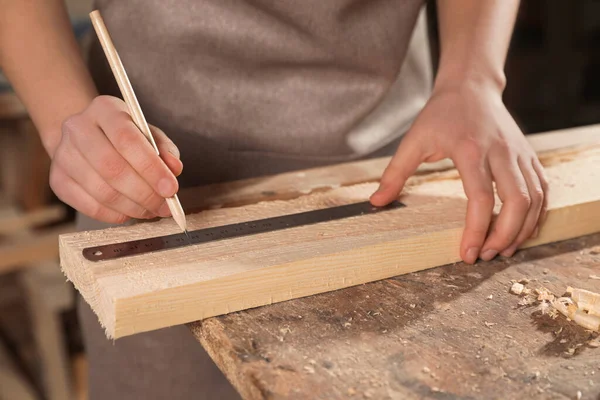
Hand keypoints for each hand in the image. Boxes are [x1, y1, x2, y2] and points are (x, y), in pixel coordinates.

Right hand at [49, 96, 182, 223]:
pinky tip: (130, 212)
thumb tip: (174, 169)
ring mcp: (63, 154)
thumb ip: (165, 150)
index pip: (127, 140)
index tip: (171, 189)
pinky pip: (89, 206)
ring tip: (151, 210)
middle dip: (144, 193)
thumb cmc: (125, 137)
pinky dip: (115, 215)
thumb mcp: (149, 135)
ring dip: (133, 207)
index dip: (151, 169)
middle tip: (165, 206)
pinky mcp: (57, 180)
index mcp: (104, 109)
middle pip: (112, 168)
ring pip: (101, 191)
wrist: (88, 139)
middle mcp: (77, 128)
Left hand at [370, 82, 547, 263]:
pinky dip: (537, 214)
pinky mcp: (529, 156)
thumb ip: (395, 173)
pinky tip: (522, 230)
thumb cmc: (441, 114)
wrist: (471, 87)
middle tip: (487, 256)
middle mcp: (501, 152)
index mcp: (469, 149)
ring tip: (504, 249)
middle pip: (517, 201)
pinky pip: (542, 189)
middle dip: (505, 236)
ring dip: (523, 229)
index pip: (480, 197)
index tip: (467, 254)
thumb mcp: (413, 140)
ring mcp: (519, 154)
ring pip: (535, 198)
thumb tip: (376, 202)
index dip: (476, 230)